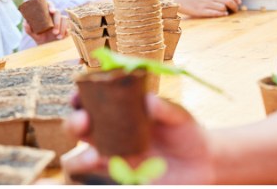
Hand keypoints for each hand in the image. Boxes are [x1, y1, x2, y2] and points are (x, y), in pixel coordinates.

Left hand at [24, 2, 67, 44]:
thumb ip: (28, 29)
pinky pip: (69, 26)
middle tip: (54, 32)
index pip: (48, 5)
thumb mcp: (34, 35)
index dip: (50, 5)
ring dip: (62, 27)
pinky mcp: (67, 27)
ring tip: (57, 37)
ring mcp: (61, 21)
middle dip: (57, 22)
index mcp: (45, 14)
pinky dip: (65, 31)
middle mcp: (54, 16)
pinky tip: (61, 38)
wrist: (48, 47)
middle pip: (58, 12)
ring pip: (65, 19)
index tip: (51, 11)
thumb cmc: (40, 38)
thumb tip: (26, 23)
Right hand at [62, 94, 215, 183]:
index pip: (89, 102)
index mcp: (116, 111)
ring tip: (92, 158)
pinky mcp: (119, 177)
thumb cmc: (187, 132)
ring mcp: (111, 156)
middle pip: (77, 128)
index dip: (78, 98)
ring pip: (78, 159)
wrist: (202, 163)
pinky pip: (96, 179)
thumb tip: (149, 100)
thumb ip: (166, 108)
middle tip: (84, 121)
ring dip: (78, 159)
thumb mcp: (180, 117)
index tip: (77, 96)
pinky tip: (107, 173)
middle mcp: (107, 132)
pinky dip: (93, 178)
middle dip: (74, 123)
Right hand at [162, 0, 240, 17]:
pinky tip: (223, 14)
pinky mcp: (200, 11)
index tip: (239, 2)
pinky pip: (214, 13)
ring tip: (228, 12)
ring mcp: (204, 3)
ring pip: (223, 7)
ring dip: (228, 10)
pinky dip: (221, 14)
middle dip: (234, 5)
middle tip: (236, 9)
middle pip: (227, 0)